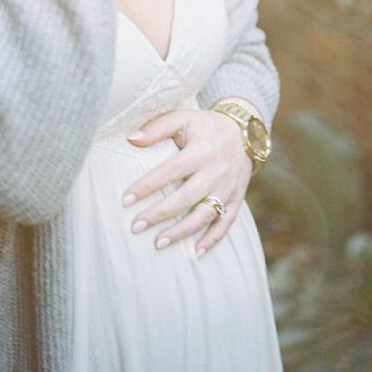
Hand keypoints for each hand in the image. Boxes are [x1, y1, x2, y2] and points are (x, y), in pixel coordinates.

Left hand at [121, 108, 252, 256]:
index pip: (170, 171)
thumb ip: (157, 128)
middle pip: (185, 198)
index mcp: (201, 151)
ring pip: (204, 215)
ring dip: (181, 232)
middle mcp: (216, 172)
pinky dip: (212, 240)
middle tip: (135, 227)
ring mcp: (228, 188)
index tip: (126, 199)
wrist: (246, 132)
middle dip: (159, 214)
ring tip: (158, 244)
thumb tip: (131, 139)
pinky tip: (195, 253)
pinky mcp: (237, 199)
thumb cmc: (206, 125)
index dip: (147, 186)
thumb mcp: (183, 118)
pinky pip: (226, 223)